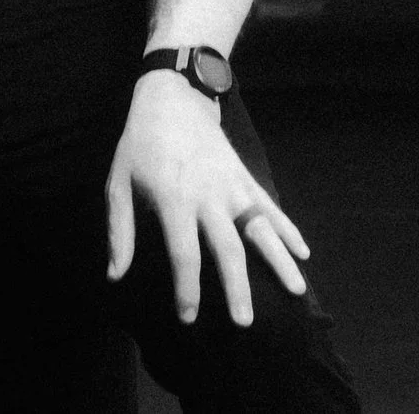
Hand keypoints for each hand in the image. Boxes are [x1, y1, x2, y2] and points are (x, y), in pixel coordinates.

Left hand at [104, 70, 310, 326]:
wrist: (173, 96)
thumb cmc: (139, 143)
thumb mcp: (117, 182)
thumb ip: (119, 230)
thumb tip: (115, 275)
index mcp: (174, 198)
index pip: (184, 252)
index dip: (187, 288)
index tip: (189, 317)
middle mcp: (208, 195)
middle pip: (227, 248)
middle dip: (237, 286)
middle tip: (245, 322)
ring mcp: (232, 185)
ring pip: (260, 227)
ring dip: (278, 260)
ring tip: (297, 290)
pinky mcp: (245, 176)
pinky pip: (270, 206)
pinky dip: (288, 228)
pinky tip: (303, 252)